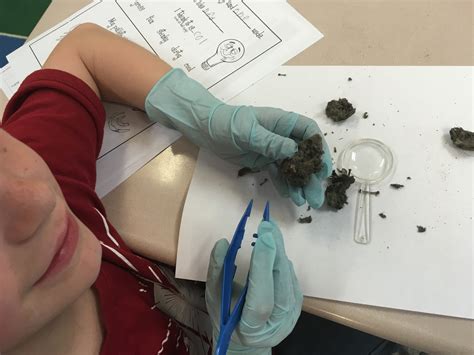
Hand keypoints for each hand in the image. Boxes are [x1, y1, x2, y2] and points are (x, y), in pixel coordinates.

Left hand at [145, 68, 331, 207]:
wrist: (206, 128)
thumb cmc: (228, 123)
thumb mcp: (248, 130)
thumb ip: (271, 141)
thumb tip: (293, 151)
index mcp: (282, 122)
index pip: (309, 133)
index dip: (319, 150)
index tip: (323, 169)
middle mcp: (282, 136)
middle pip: (304, 154)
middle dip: (312, 175)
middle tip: (317, 196)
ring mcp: (273, 149)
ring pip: (292, 167)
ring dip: (300, 184)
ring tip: (305, 202)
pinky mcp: (264, 161)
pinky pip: (278, 174)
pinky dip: (285, 185)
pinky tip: (290, 197)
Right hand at [205, 220, 302, 354]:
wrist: (247, 338)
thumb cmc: (227, 317)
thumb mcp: (215, 297)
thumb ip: (217, 272)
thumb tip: (223, 242)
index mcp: (252, 328)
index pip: (261, 299)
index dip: (262, 268)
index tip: (263, 237)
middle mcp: (278, 323)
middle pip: (280, 284)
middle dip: (274, 252)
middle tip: (267, 225)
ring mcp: (292, 313)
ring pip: (288, 277)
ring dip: (279, 250)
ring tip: (269, 229)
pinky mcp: (297, 302)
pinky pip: (290, 275)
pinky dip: (280, 257)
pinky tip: (273, 244)